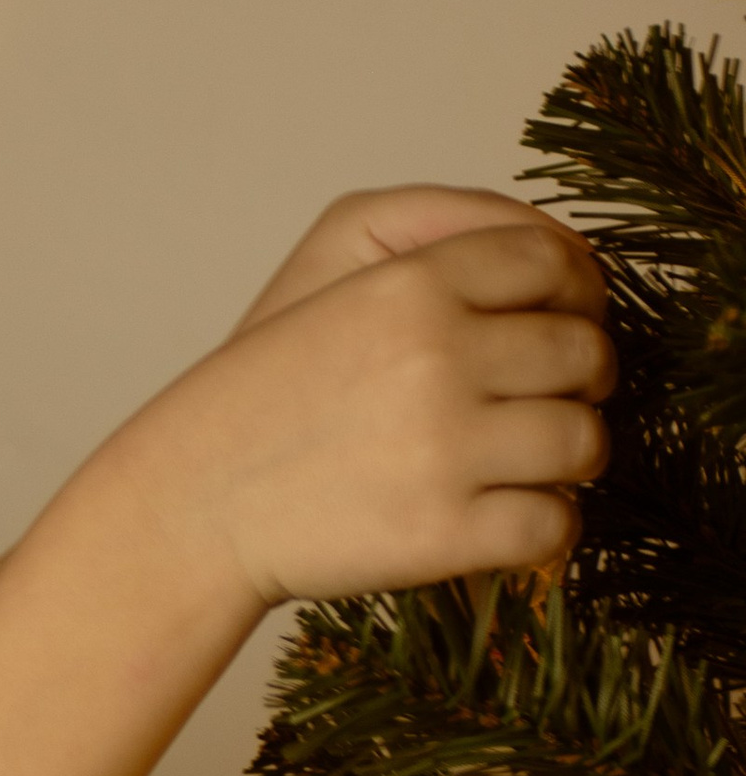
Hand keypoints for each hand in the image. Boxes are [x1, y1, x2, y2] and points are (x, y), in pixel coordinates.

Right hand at [120, 215, 614, 613]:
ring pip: (584, 441)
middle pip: (585, 352)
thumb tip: (569, 261)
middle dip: (576, 379)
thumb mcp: (325, 275)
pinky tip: (498, 516)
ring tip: (517, 462)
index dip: (573, 292)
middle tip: (533, 401)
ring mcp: (445, 450)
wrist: (191, 505)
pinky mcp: (446, 535)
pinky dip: (541, 526)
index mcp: (410, 284)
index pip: (554, 260)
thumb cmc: (264, 394)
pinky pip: (555, 524)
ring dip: (566, 455)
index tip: (556, 320)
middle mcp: (436, 358)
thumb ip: (439, 240)